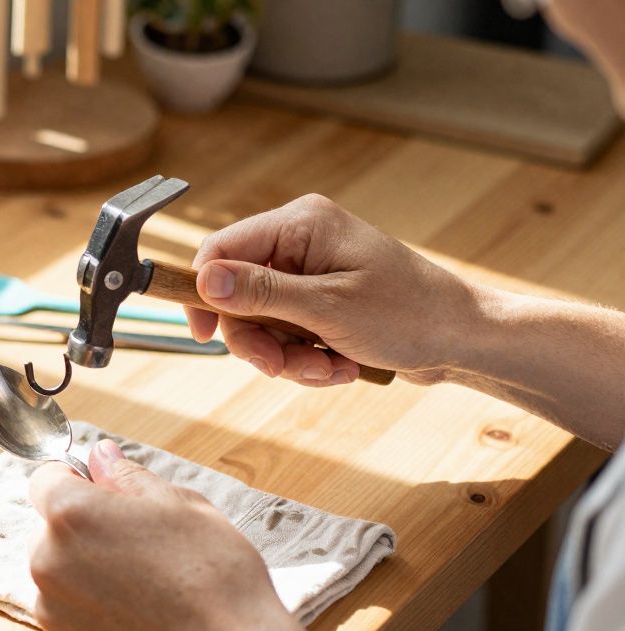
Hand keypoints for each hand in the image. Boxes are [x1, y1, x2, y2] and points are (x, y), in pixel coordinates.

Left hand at [29, 440, 360, 630]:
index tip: (105, 492)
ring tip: (142, 585)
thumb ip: (127, 477)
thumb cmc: (213, 572)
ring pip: (57, 574)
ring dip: (84, 572)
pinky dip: (91, 612)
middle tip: (138, 544)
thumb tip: (100, 456)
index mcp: (71, 513)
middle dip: (82, 529)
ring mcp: (52, 609)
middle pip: (49, 530)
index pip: (45, 479)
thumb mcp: (181, 504)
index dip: (76, 480)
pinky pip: (67, 614)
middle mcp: (47, 560)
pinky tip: (136, 617)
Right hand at [188, 194, 480, 385]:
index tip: (205, 336)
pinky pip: (288, 334)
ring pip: (262, 322)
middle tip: (281, 366)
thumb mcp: (328, 307)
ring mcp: (311, 272)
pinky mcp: (321, 301)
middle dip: (259, 339)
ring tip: (326, 369)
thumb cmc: (409, 314)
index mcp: (300, 224)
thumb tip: (203, 279)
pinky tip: (339, 365)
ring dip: (287, 356)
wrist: (464, 339)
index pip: (221, 249)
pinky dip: (307, 358)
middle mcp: (301, 241)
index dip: (204, 293)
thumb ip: (261, 292)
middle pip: (238, 294)